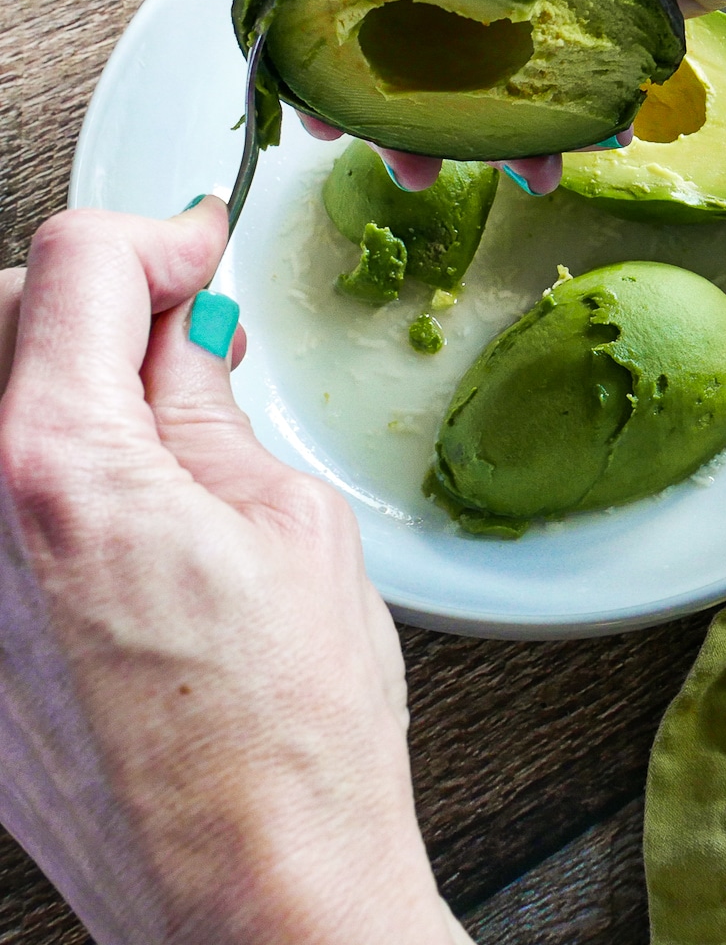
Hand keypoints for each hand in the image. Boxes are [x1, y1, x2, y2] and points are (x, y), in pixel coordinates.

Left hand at [0, 201, 467, 943]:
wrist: (255, 895)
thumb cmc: (295, 735)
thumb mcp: (288, 522)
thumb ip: (209, 407)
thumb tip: (185, 335)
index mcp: (59, 471)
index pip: (74, 267)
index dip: (155, 238)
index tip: (197, 251)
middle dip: (97, 300)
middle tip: (186, 331)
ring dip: (63, 380)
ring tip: (158, 418)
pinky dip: (40, 467)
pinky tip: (121, 503)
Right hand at [225, 0, 725, 195]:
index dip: (319, 30)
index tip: (308, 99)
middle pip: (417, 34)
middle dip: (403, 109)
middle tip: (403, 168)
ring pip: (489, 75)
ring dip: (483, 135)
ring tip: (504, 175)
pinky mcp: (606, 17)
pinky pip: (560, 86)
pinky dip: (557, 127)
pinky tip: (564, 156)